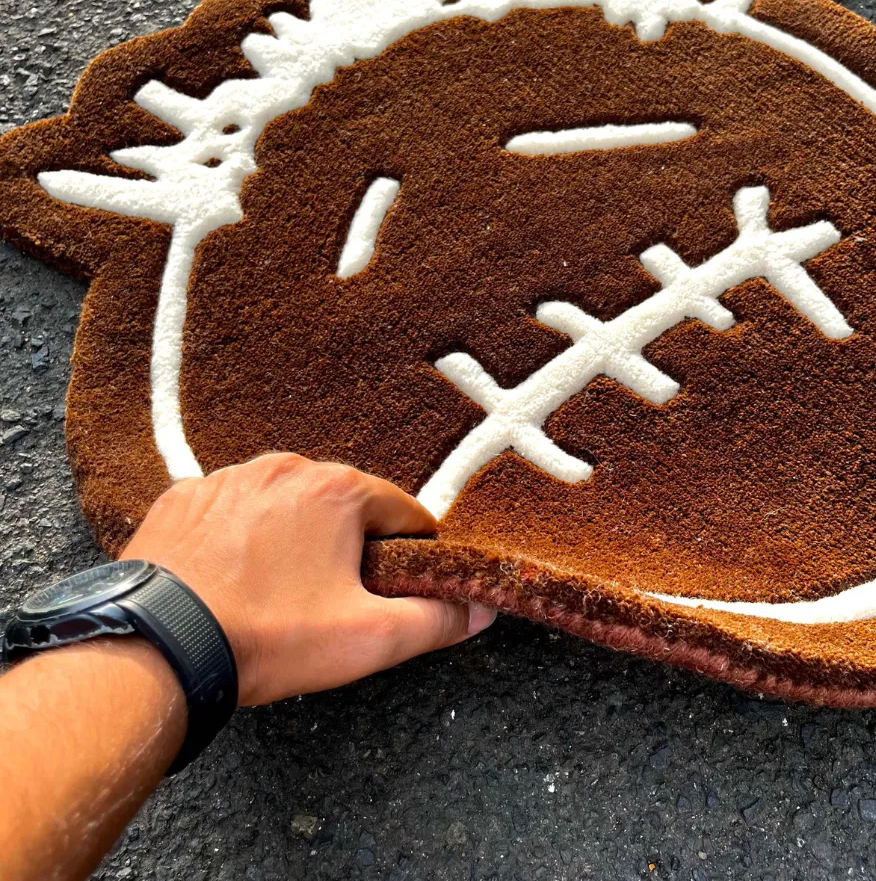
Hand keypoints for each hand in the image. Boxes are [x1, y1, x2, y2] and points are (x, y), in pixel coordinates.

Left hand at [121, 453, 495, 704]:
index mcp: (338, 490)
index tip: (394, 587)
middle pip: (344, 505)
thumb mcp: (367, 639)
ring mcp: (230, 478)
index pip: (404, 513)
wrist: (156, 647)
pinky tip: (232, 578)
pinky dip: (242, 537)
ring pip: (287, 505)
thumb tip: (478, 609)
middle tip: (331, 601)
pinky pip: (234, 511)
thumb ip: (435, 619)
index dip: (410, 554)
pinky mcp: (185, 497)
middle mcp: (285, 468)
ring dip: (294, 538)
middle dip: (348, 546)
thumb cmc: (266, 637)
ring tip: (276, 594)